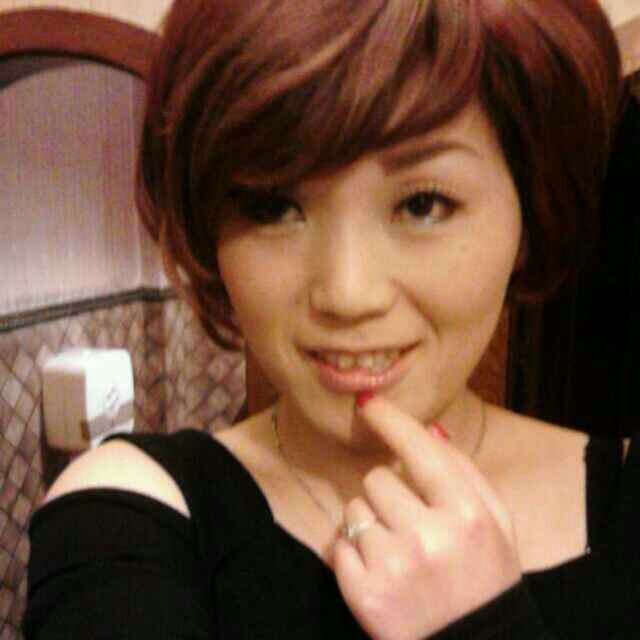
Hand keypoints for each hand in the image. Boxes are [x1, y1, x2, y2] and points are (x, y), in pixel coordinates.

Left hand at [332, 395, 521, 639]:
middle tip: (408, 517)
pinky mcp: (364, 594)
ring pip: (353, 509)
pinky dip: (351, 550)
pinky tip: (379, 568)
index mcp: (466, 514)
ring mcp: (393, 567)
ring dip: (368, 519)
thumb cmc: (487, 577)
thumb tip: (429, 429)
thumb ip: (465, 471)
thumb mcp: (496, 522)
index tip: (367, 402)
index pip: (418, 449)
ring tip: (396, 547)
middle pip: (376, 478)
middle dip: (387, 490)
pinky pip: (336, 544)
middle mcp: (428, 537)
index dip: (389, 419)